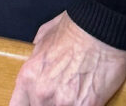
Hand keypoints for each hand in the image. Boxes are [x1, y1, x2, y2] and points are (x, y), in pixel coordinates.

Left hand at [9, 12, 125, 105]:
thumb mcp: (44, 36)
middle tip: (59, 93)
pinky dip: (81, 105)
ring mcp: (64, 102)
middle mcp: (42, 92)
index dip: (26, 105)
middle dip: (48, 104)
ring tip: (73, 94)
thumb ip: (37, 54)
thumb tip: (37, 57)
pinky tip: (86, 98)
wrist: (100, 29)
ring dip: (65, 105)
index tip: (32, 103)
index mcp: (28, 76)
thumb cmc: (73, 28)